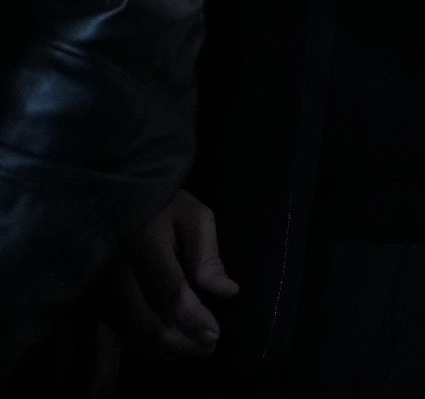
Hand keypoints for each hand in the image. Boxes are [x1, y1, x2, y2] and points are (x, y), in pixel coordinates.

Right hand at [106, 190, 237, 357]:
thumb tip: (227, 292)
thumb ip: (208, 255)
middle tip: (206, 345)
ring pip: (124, 331)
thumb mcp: (193, 216)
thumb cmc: (159, 203)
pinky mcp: (82, 295)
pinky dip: (129, 346)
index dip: (193, 320)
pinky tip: (156, 348)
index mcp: (144, 245)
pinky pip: (102, 331)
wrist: (106, 191)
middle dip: (178, 341)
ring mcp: (93, 286)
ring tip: (186, 347)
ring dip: (157, 347)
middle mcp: (113, 270)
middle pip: (144, 321)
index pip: (170, 293)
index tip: (214, 335)